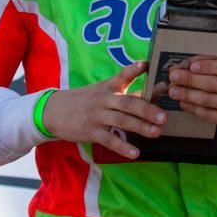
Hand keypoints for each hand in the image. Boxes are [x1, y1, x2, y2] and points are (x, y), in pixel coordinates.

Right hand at [43, 60, 165, 158]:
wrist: (53, 111)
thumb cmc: (85, 101)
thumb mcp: (102, 91)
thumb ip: (126, 93)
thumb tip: (154, 92)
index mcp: (107, 87)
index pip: (122, 75)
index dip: (134, 69)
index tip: (146, 64)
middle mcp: (103, 99)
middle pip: (127, 102)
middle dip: (147, 109)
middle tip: (164, 116)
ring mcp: (96, 116)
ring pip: (121, 121)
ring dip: (140, 127)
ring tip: (157, 133)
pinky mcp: (90, 131)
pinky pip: (109, 140)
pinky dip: (122, 147)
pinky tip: (135, 152)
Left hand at [167, 55, 216, 134]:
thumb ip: (215, 63)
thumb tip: (187, 64)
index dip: (207, 66)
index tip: (190, 66)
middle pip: (213, 83)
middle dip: (190, 79)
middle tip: (173, 76)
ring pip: (208, 100)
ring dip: (187, 94)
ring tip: (173, 90)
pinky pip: (208, 114)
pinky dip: (193, 107)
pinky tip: (183, 102)